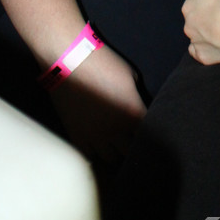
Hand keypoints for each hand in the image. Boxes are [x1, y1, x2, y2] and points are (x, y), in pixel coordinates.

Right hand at [50, 43, 145, 162]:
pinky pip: (89, 155)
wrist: (70, 61)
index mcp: (132, 113)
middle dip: (133, 145)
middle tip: (131, 137)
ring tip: (114, 142)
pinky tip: (97, 143)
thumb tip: (138, 105)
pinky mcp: (77, 136)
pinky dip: (95, 151)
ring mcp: (95, 136)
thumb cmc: (103, 62)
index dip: (150, 131)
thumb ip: (137, 95)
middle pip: (131, 151)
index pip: (149, 133)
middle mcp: (116, 130)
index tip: (147, 129)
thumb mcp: (130, 75)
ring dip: (115, 150)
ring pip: (111, 158)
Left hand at [183, 0, 219, 63]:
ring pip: (196, 38)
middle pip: (194, 21)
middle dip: (205, 20)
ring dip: (205, 35)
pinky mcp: (203, 56)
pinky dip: (206, 50)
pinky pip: (200, 53)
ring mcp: (195, 42)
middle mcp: (188, 25)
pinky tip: (218, 46)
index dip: (208, 3)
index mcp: (189, 6)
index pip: (194, 3)